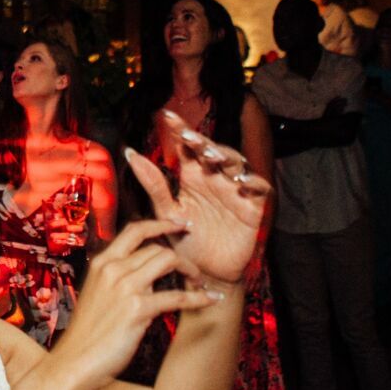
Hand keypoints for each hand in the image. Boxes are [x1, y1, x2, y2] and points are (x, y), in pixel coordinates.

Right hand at [53, 218, 227, 383]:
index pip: (135, 231)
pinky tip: (210, 300)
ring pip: (168, 261)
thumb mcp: (96, 293)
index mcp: (102, 263)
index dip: (161, 224)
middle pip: (157, 247)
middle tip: (195, 268)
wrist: (75, 360)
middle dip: (182, 256)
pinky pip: (177, 297)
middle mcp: (112, 269)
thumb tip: (141, 272)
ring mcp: (125, 288)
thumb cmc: (87, 333)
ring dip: (191, 270)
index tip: (179, 225)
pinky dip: (198, 298)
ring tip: (199, 282)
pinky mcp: (138, 309)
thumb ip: (115, 278)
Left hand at [122, 110, 269, 286]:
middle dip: (203, 142)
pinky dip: (254, 182)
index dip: (178, 130)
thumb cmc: (184, 240)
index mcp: (192, 176)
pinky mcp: (253, 208)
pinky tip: (244, 181)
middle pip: (212, 152)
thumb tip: (131, 153)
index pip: (186, 148)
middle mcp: (214, 179)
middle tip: (189, 138)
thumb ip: (153, 184)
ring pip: (236, 165)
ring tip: (211, 156)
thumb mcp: (165, 212)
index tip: (165, 116)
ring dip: (226, 157)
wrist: (204, 273)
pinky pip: (259, 190)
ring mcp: (235, 191)